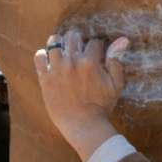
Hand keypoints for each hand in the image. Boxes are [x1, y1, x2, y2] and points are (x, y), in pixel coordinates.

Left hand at [34, 28, 129, 160]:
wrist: (82, 125)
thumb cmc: (101, 106)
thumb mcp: (115, 84)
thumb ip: (116, 61)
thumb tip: (122, 39)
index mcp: (90, 62)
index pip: (94, 41)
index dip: (97, 46)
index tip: (95, 52)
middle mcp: (72, 62)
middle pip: (73, 36)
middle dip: (78, 40)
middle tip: (79, 48)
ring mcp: (56, 69)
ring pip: (54, 42)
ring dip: (60, 43)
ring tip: (63, 50)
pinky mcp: (45, 78)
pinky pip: (39, 57)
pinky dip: (43, 55)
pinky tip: (49, 60)